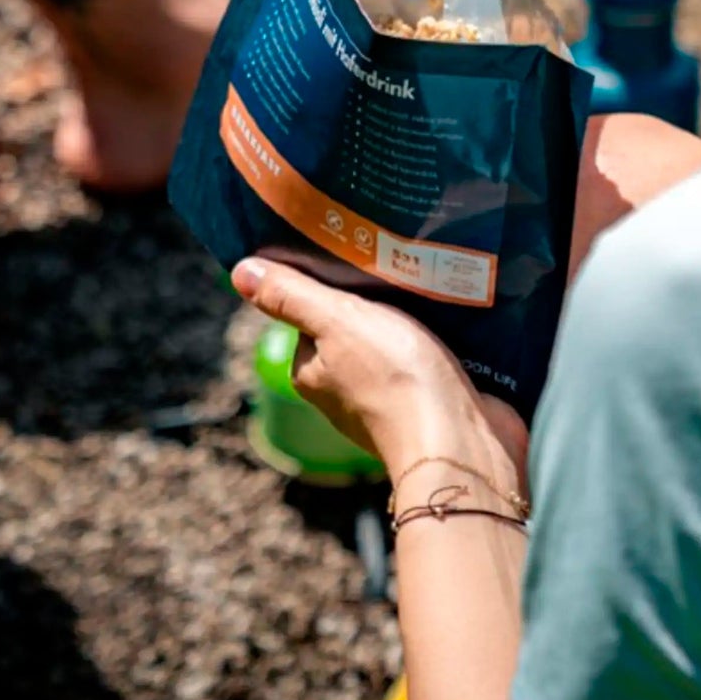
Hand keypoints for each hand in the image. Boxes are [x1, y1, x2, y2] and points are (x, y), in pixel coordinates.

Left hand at [232, 257, 527, 489]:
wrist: (460, 440)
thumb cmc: (394, 377)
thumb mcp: (336, 322)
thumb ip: (291, 296)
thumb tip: (239, 271)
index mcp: (312, 372)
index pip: (310, 313)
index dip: (331, 285)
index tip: (356, 259)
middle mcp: (343, 390)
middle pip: (353, 327)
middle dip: (375, 300)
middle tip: (399, 268)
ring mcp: (387, 399)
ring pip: (393, 343)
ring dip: (412, 318)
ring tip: (430, 289)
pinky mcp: (428, 402)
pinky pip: (426, 359)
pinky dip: (439, 341)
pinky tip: (455, 322)